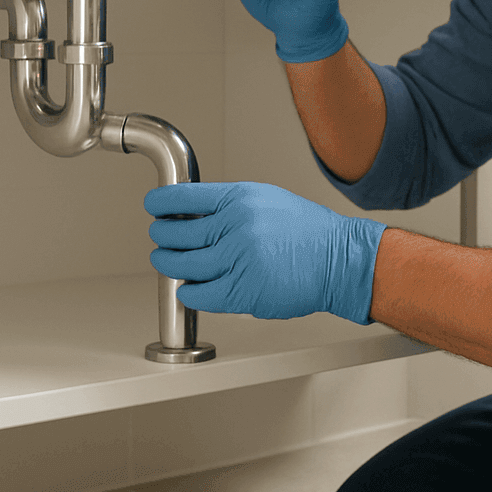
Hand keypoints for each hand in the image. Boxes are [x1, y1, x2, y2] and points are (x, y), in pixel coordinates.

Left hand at [147, 181, 387, 322]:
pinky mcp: (242, 291)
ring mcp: (237, 259)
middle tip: (160, 237)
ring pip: (182, 264)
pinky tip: (189, 287)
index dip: (160, 203)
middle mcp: (235, 226)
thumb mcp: (267, 200)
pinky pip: (198, 294)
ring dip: (168, 263)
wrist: (339, 260)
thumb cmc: (308, 232)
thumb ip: (229, 205)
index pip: (182, 197)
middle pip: (176, 232)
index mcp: (240, 199)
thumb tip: (192, 213)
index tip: (153, 207)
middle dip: (161, 236)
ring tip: (168, 261)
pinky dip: (187, 291)